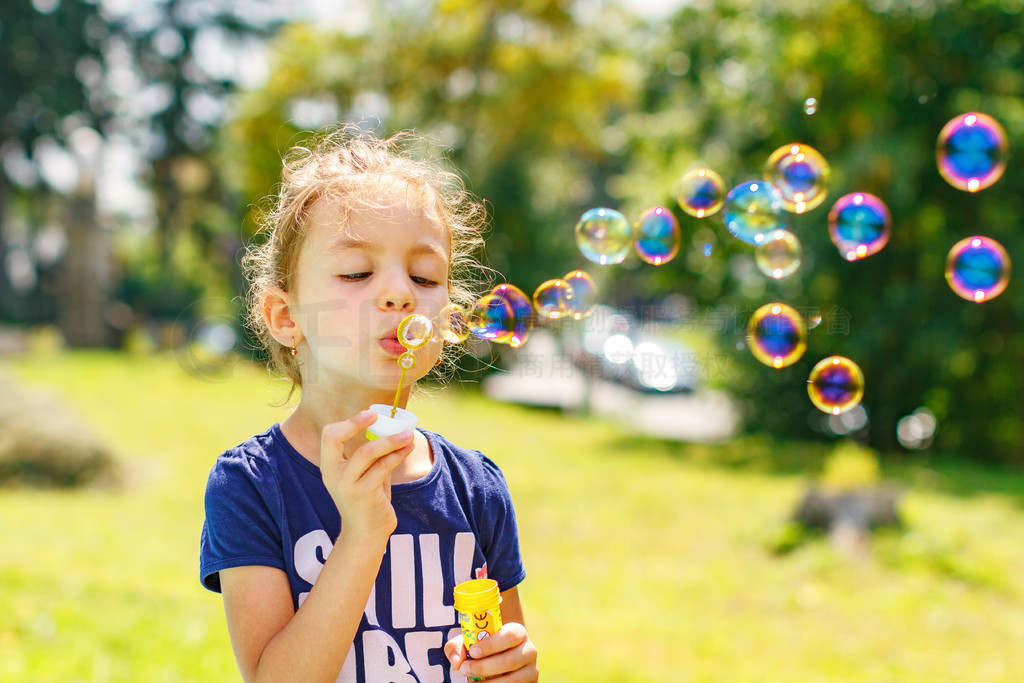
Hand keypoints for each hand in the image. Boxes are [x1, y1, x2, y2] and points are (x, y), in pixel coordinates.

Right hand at [320, 409, 414, 538]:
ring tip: (408, 434)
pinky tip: (408, 449)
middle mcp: (333, 474)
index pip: (329, 436)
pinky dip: (397, 455)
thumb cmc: (367, 500)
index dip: (348, 422)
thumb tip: (390, 429)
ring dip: (390, 440)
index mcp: (330, 467)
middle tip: (375, 414)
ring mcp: (347, 484)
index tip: (370, 413)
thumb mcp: (363, 475)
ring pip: (366, 451)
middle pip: (334, 438)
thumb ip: (370, 456)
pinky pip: (383, 466)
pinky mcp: (364, 494)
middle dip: (354, 422)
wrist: (365, 535)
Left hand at [445, 622, 538, 681]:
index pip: (509, 635)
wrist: (499, 662)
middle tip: (464, 669)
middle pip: (509, 660)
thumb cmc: (483, 649)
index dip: (491, 644)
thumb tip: (457, 662)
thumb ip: (458, 647)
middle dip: (484, 667)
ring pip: (512, 679)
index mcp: (517, 633)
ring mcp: (531, 670)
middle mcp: (529, 650)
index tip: (473, 651)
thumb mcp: (470, 643)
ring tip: (472, 682)